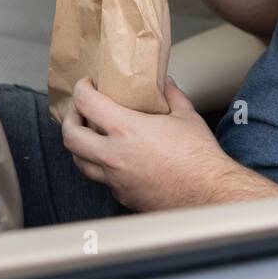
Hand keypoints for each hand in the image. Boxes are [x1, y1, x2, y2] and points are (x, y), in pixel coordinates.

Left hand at [61, 76, 232, 212]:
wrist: (207, 193)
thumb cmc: (198, 158)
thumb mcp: (186, 115)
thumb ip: (171, 95)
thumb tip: (164, 83)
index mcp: (126, 130)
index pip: (86, 104)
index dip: (81, 90)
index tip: (86, 85)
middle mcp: (113, 156)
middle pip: (70, 136)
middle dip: (70, 118)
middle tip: (79, 110)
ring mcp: (115, 179)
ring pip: (80, 162)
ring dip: (80, 145)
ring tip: (90, 135)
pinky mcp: (122, 196)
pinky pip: (101, 179)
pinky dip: (100, 166)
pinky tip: (114, 158)